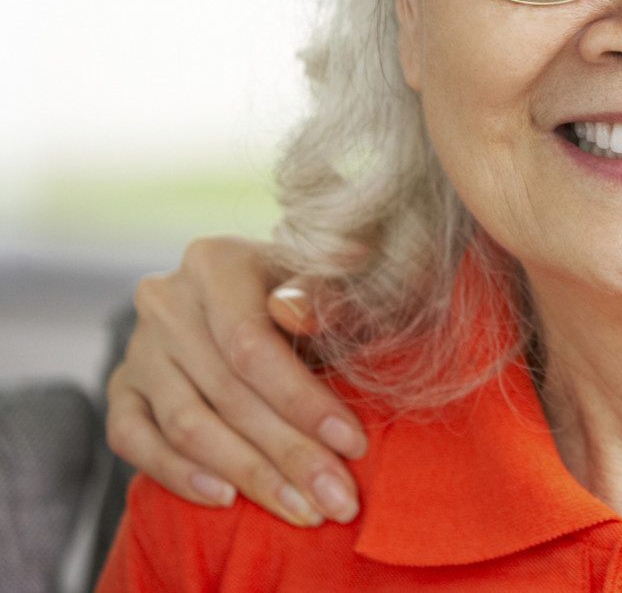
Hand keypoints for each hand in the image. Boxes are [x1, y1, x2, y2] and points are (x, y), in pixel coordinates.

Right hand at [105, 236, 365, 526]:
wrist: (263, 295)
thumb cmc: (311, 291)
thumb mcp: (333, 281)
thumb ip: (323, 293)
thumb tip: (297, 310)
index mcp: (215, 262)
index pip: (252, 345)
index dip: (302, 401)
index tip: (352, 445)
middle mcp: (165, 301)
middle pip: (226, 393)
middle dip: (289, 453)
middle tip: (335, 498)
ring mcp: (137, 347)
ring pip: (186, 425)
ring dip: (247, 475)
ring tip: (300, 508)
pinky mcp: (121, 388)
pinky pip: (134, 440)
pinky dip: (177, 474)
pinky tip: (225, 498)